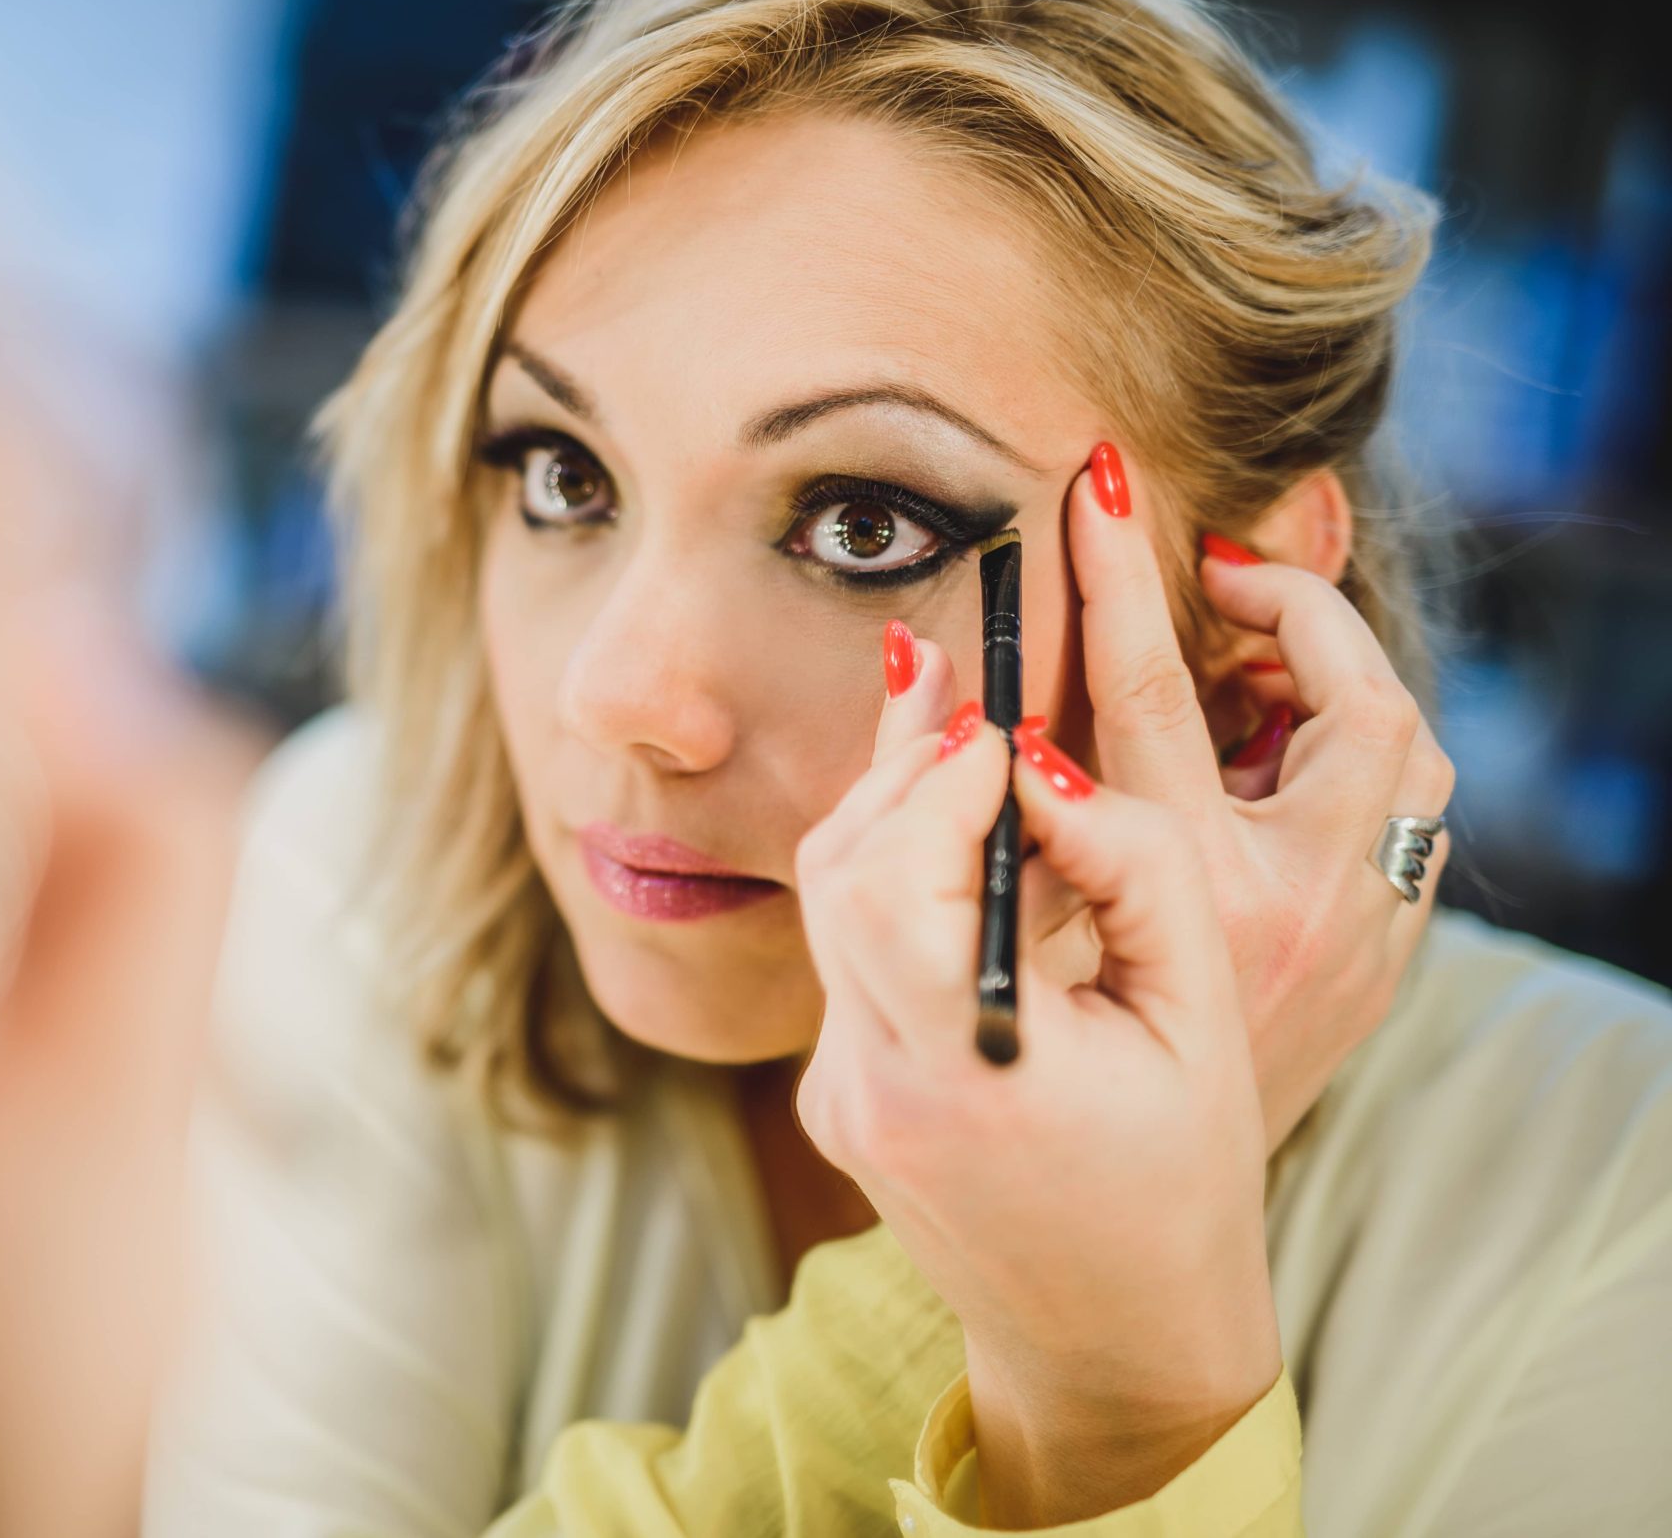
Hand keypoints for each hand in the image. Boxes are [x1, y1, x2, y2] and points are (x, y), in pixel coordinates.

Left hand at [794, 702, 1276, 1526]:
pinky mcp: (833, 1097)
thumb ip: (1129, 870)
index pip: (895, 881)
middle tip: (959, 683)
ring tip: (952, 723)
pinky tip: (953, 834)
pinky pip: (845, 955)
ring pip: (827, 906)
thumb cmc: (1186, 1181)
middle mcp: (871, 1086)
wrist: (1112, 1342)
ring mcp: (837, 1096)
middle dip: (900, 771)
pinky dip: (893, 879)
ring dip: (890, 811)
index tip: (1001, 717)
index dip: (939, 780)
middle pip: (836, 876)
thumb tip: (1041, 761)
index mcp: (967, 1072)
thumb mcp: (1199, 1018)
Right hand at [1038, 447, 1456, 1147]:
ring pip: (1400, 749)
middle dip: (1289, 610)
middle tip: (1213, 575)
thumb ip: (1016, 812)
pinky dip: (1334, 755)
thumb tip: (989, 704)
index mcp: (1193, 892)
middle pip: (1348, 699)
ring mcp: (1368, 931)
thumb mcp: (1019, 927)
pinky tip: (1259, 759)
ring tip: (1237, 668)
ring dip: (1323, 682)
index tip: (1098, 488)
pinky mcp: (1386, 951)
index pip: (1155, 687)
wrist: (1141, 1236)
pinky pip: (1394, 808)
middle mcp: (1304, 906)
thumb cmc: (1051, 1068)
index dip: (1119, 575)